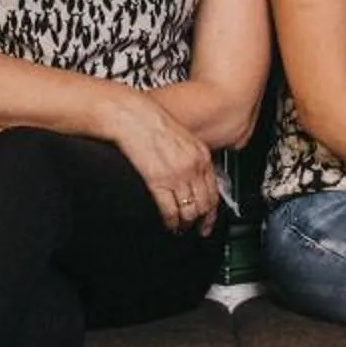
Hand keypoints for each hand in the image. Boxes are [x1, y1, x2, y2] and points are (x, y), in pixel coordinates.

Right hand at [105, 89, 220, 234]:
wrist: (131, 116)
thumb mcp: (180, 137)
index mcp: (200, 155)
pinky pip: (170, 211)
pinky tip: (168, 224)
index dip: (212, 210)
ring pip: (189, 211)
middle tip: (197, 230)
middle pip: (204, 204)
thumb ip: (190, 156)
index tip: (209, 219)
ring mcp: (177, 175)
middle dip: (201, 222)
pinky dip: (170, 222)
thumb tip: (191, 175)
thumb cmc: (149, 122)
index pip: (214, 190)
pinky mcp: (158, 181)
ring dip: (185, 224)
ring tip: (180, 229)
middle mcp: (192, 167)